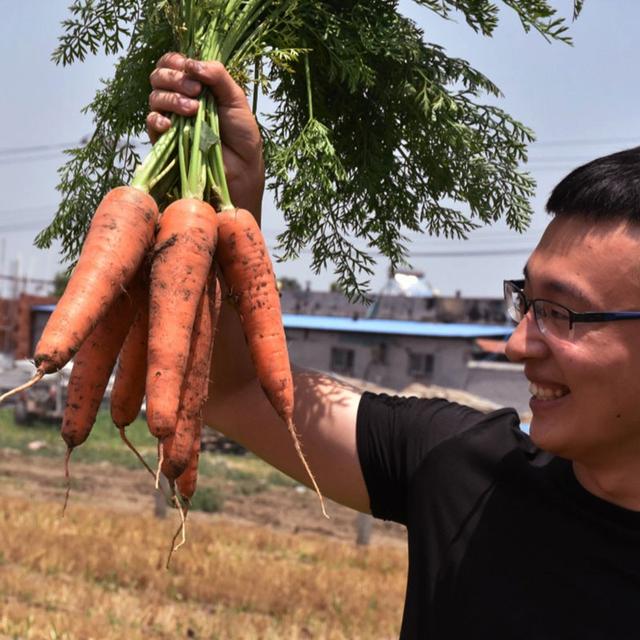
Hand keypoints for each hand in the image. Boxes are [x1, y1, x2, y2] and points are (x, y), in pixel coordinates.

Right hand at [147, 53, 264, 219]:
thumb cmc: (241, 134)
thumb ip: (217, 75)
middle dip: (175, 79)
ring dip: (172, 99)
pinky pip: (151, 123)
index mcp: (194, 85)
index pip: (171, 63)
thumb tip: (190, 63)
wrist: (242, 167)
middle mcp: (179, 99)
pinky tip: (170, 124)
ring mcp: (171, 119)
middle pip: (158, 76)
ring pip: (155, 97)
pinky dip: (157, 119)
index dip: (175, 62)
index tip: (192, 71)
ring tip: (194, 110)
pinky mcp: (165, 140)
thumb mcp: (235, 98)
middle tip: (196, 91)